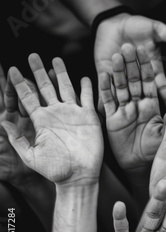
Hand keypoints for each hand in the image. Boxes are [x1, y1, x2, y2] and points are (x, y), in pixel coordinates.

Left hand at [1, 54, 102, 184]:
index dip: (20, 83)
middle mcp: (56, 113)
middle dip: (38, 71)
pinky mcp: (89, 117)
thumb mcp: (31, 155)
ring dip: (61, 74)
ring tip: (56, 59)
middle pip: (45, 87)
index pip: (27, 97)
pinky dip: (88, 87)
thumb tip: (1, 120)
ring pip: (66, 88)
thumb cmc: (54, 170)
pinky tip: (86, 77)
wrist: (78, 176)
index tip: (12, 69)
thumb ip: (16, 138)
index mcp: (41, 120)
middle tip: (32, 55)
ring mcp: (73, 114)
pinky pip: (88, 98)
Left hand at [95, 14, 165, 106]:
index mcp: (153, 70)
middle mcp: (139, 78)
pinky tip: (105, 114)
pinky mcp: (107, 75)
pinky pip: (106, 90)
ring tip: (126, 114)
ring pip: (125, 91)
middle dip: (147, 108)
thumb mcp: (156, 29)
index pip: (163, 87)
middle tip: (150, 121)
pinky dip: (105, 99)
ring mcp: (123, 78)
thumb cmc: (138, 24)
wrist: (114, 22)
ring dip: (126, 101)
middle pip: (143, 94)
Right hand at [99, 44, 163, 172]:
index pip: (150, 82)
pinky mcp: (112, 119)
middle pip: (134, 81)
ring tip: (115, 56)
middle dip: (130, 65)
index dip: (147, 67)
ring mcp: (124, 111)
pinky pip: (108, 102)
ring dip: (117, 72)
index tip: (145, 50)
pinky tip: (102, 74)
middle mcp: (138, 106)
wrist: (140, 166)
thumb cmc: (157, 151)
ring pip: (120, 88)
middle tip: (127, 46)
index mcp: (152, 106)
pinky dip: (105, 89)